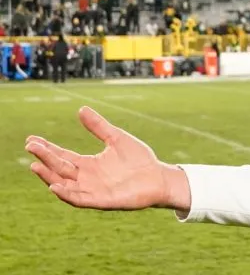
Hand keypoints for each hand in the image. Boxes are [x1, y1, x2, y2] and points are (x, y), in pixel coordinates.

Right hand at [25, 106, 188, 210]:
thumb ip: (99, 126)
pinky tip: (55, 186)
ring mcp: (93, 190)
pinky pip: (79, 199)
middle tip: (30, 146)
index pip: (62, 156)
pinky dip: (66, 194)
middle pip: (59, 169)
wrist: (159, 177)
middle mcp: (86, 178)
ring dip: (49, 177)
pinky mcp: (102, 201)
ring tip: (35, 165)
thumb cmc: (139, 159)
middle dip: (44, 158)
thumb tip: (81, 109)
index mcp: (88, 164)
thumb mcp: (116, 138)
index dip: (47, 149)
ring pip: (64, 185)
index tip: (32, 139)